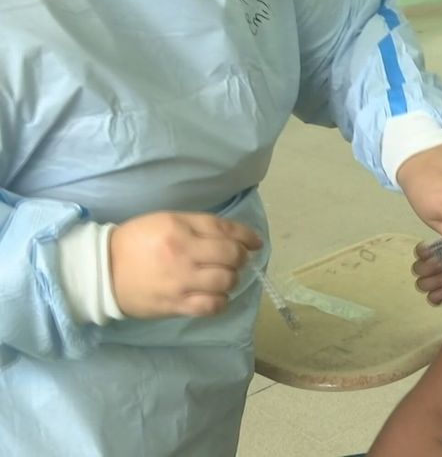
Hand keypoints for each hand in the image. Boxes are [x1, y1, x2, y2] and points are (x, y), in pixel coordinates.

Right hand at [109, 212, 262, 318]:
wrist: (102, 271)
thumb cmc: (136, 242)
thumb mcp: (166, 221)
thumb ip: (200, 226)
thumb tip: (235, 236)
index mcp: (179, 227)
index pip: (225, 231)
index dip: (247, 237)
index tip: (255, 244)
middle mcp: (182, 253)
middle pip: (231, 256)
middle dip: (240, 258)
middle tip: (234, 261)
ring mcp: (180, 281)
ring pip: (226, 281)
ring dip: (231, 279)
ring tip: (222, 278)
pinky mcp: (176, 305)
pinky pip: (212, 306)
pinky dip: (221, 301)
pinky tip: (215, 296)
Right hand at [412, 242, 441, 304]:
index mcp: (440, 254)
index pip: (421, 251)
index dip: (422, 252)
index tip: (431, 252)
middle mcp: (435, 268)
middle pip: (417, 268)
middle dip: (427, 267)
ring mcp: (437, 284)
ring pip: (421, 284)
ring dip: (432, 281)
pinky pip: (431, 298)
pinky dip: (437, 295)